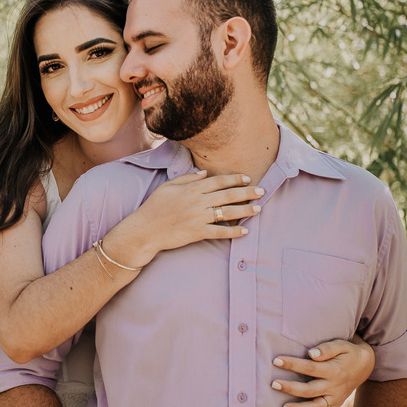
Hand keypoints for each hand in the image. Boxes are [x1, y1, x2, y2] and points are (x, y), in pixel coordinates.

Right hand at [103, 171, 263, 266]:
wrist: (145, 230)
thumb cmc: (154, 207)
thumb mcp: (168, 186)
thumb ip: (187, 178)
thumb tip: (204, 173)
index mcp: (191, 189)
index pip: (219, 181)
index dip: (235, 179)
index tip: (247, 178)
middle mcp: (197, 202)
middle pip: (228, 195)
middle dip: (247, 192)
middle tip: (262, 191)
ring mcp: (198, 218)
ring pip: (227, 212)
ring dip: (245, 210)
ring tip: (258, 209)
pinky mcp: (197, 233)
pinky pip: (219, 232)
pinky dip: (233, 232)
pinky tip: (244, 231)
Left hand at [271, 337, 375, 406]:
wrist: (365, 365)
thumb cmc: (348, 352)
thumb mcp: (341, 345)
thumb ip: (327, 349)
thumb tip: (311, 353)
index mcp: (334, 370)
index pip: (310, 367)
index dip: (292, 364)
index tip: (276, 360)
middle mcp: (334, 386)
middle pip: (310, 390)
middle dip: (291, 388)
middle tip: (273, 384)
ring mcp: (335, 398)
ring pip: (316, 406)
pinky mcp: (336, 404)